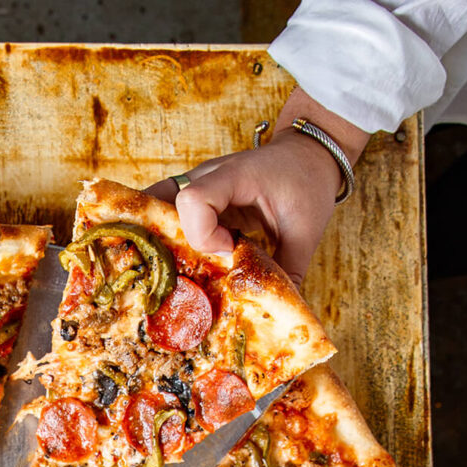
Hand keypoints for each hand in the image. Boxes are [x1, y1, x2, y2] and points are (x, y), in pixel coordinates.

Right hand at [149, 88, 369, 286]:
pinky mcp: (198, 194)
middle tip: (189, 268)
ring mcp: (198, 182)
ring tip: (174, 265)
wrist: (308, 155)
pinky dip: (168, 232)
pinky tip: (175, 256)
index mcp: (235, 176)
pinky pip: (169, 210)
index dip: (204, 234)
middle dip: (169, 240)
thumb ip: (289, 270)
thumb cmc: (308, 184)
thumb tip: (278, 311)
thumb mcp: (305, 231)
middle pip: (163, 203)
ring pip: (158, 205)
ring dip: (163, 236)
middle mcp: (207, 175)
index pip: (194, 200)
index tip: (231, 250)